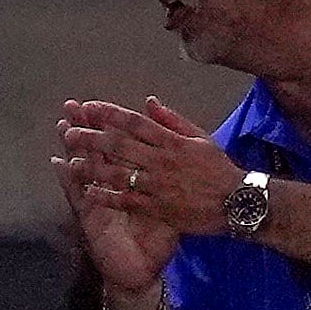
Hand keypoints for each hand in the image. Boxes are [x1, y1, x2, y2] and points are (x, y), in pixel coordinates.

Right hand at [54, 101, 184, 297]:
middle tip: (72, 106)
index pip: (117, 147)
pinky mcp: (89, 217)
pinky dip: (69, 180)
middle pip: (94, 152)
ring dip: (72, 148)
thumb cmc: (155, 240)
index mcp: (129, 181)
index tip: (98, 105)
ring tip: (63, 126)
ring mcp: (95, 200)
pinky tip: (60, 163)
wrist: (141, 272)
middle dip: (84, 128)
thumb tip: (169, 158)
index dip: (107, 126)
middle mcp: (108, 187)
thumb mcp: (169, 209)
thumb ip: (167, 185)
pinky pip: (78, 195)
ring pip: (82, 168)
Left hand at [65, 98, 241, 238]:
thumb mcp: (201, 138)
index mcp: (172, 141)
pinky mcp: (160, 208)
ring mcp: (159, 185)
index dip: (108, 114)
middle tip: (69, 132)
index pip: (134, 123)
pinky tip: (89, 191)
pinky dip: (107, 196)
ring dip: (92, 167)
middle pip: (119, 146)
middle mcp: (162, 161)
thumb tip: (149, 101)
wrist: (240, 203)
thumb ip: (172, 120)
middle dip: (91, 138)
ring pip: (118, 174)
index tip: (88, 107)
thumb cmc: (219, 169)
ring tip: (72, 161)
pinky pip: (128, 201)